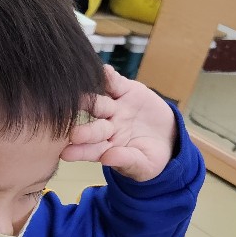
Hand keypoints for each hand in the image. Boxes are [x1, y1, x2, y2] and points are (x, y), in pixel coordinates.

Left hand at [62, 65, 177, 182]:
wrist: (169, 136)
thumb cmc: (151, 156)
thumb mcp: (144, 165)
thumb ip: (127, 161)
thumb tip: (108, 158)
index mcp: (106, 148)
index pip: (91, 150)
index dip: (80, 151)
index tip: (66, 154)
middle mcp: (106, 128)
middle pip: (93, 127)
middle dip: (84, 130)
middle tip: (72, 132)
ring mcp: (114, 109)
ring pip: (100, 104)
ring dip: (89, 100)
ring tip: (77, 98)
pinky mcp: (126, 92)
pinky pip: (116, 84)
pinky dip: (110, 77)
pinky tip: (103, 71)